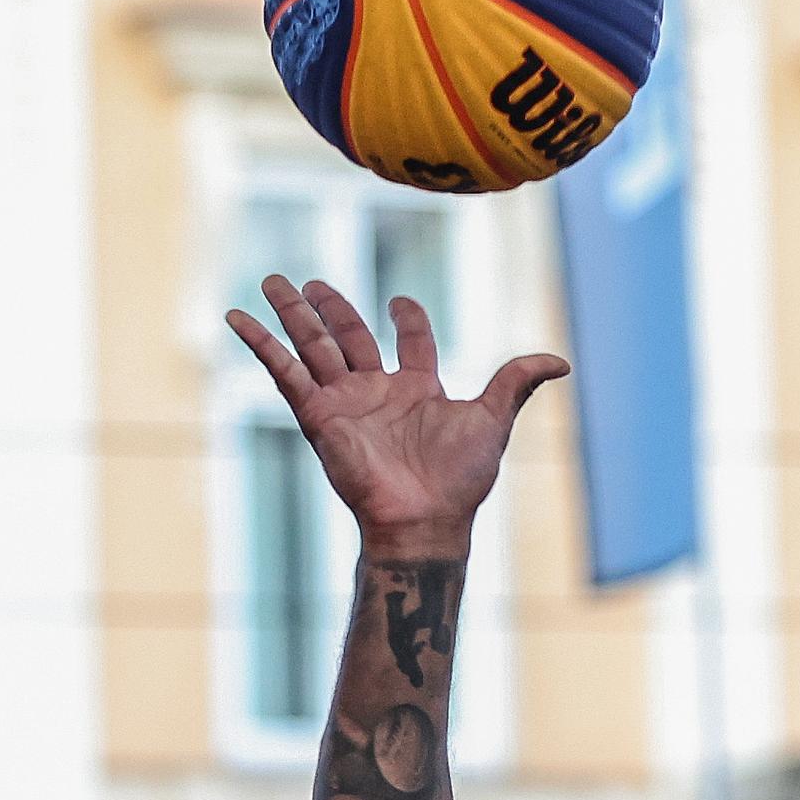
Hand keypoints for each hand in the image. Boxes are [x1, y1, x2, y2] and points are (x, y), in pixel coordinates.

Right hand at [228, 277, 565, 556]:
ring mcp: (344, 402)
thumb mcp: (493, 419)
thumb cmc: (460, 479)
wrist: (424, 520)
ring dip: (292, 313)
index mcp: (417, 389)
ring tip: (272, 280)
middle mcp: (376, 392)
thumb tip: (562, 361)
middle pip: (346, 336)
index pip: (408, 341)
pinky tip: (237, 317)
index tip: (400, 302)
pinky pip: (284, 372)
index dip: (407, 318)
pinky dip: (260, 343)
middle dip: (329, 307)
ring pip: (313, 345)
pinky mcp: (319, 415)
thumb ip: (517, 382)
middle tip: (309, 281)